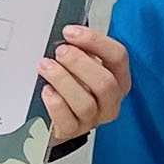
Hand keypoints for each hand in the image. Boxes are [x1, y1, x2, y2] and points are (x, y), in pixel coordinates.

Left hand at [38, 26, 130, 144]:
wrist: (53, 116)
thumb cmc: (69, 84)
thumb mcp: (79, 64)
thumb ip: (79, 49)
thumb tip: (68, 35)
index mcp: (117, 78)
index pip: (117, 57)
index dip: (94, 41)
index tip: (70, 32)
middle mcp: (110, 100)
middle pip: (105, 83)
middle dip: (80, 63)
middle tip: (60, 52)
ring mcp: (93, 118)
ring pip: (85, 103)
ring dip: (63, 80)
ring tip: (46, 67)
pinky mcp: (73, 131)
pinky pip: (67, 120)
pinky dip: (56, 103)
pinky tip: (46, 91)